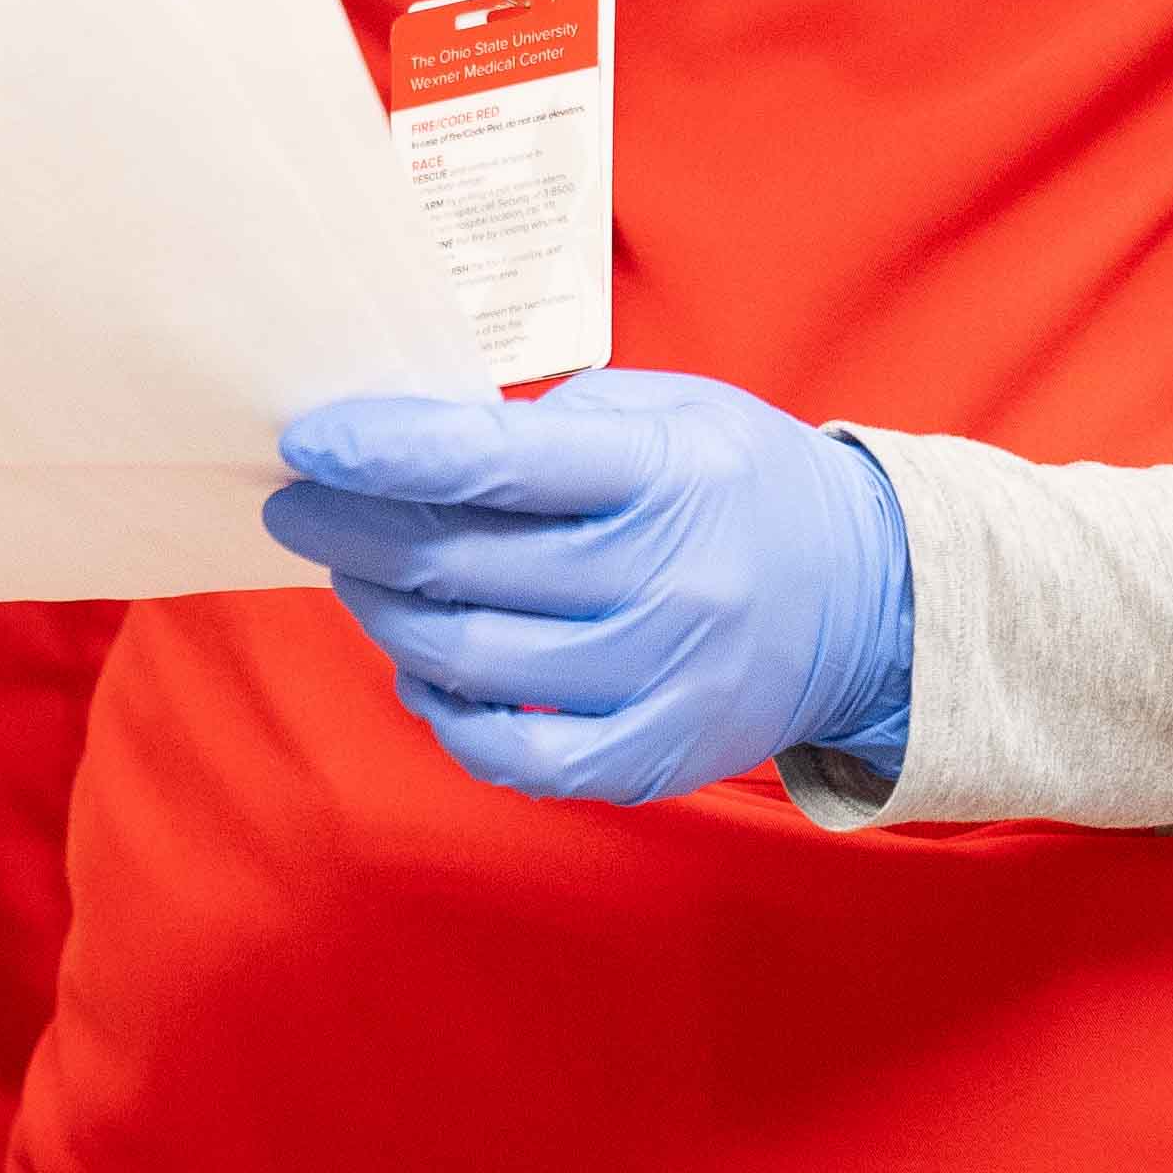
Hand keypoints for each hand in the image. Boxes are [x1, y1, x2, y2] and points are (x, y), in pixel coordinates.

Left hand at [269, 369, 916, 806]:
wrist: (871, 597)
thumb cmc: (743, 487)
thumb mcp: (671, 415)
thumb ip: (552, 428)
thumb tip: (416, 445)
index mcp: (665, 474)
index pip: (496, 461)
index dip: (388, 452)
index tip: (311, 440)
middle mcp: (666, 580)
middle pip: (463, 566)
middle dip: (355, 532)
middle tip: (301, 506)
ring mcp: (662, 678)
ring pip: (472, 660)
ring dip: (387, 615)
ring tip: (359, 576)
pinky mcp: (658, 756)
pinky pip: (520, 757)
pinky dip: (450, 717)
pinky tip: (426, 671)